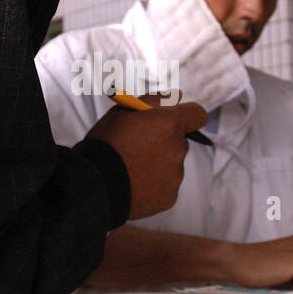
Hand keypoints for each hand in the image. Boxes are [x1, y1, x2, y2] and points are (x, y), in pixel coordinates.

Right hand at [86, 95, 207, 219]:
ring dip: (157, 164)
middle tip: (138, 147)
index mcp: (170, 124)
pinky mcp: (170, 197)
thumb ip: (155, 100)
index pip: (198, 114)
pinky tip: (133, 184)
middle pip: (180, 141)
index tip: (174, 120)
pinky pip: (165, 186)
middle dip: (164, 142)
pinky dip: (153, 185)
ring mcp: (176, 175)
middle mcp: (178, 149)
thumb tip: (176, 96)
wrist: (95, 185)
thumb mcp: (123, 111)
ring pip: (172, 165)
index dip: (187, 116)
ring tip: (130, 168)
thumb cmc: (106, 144)